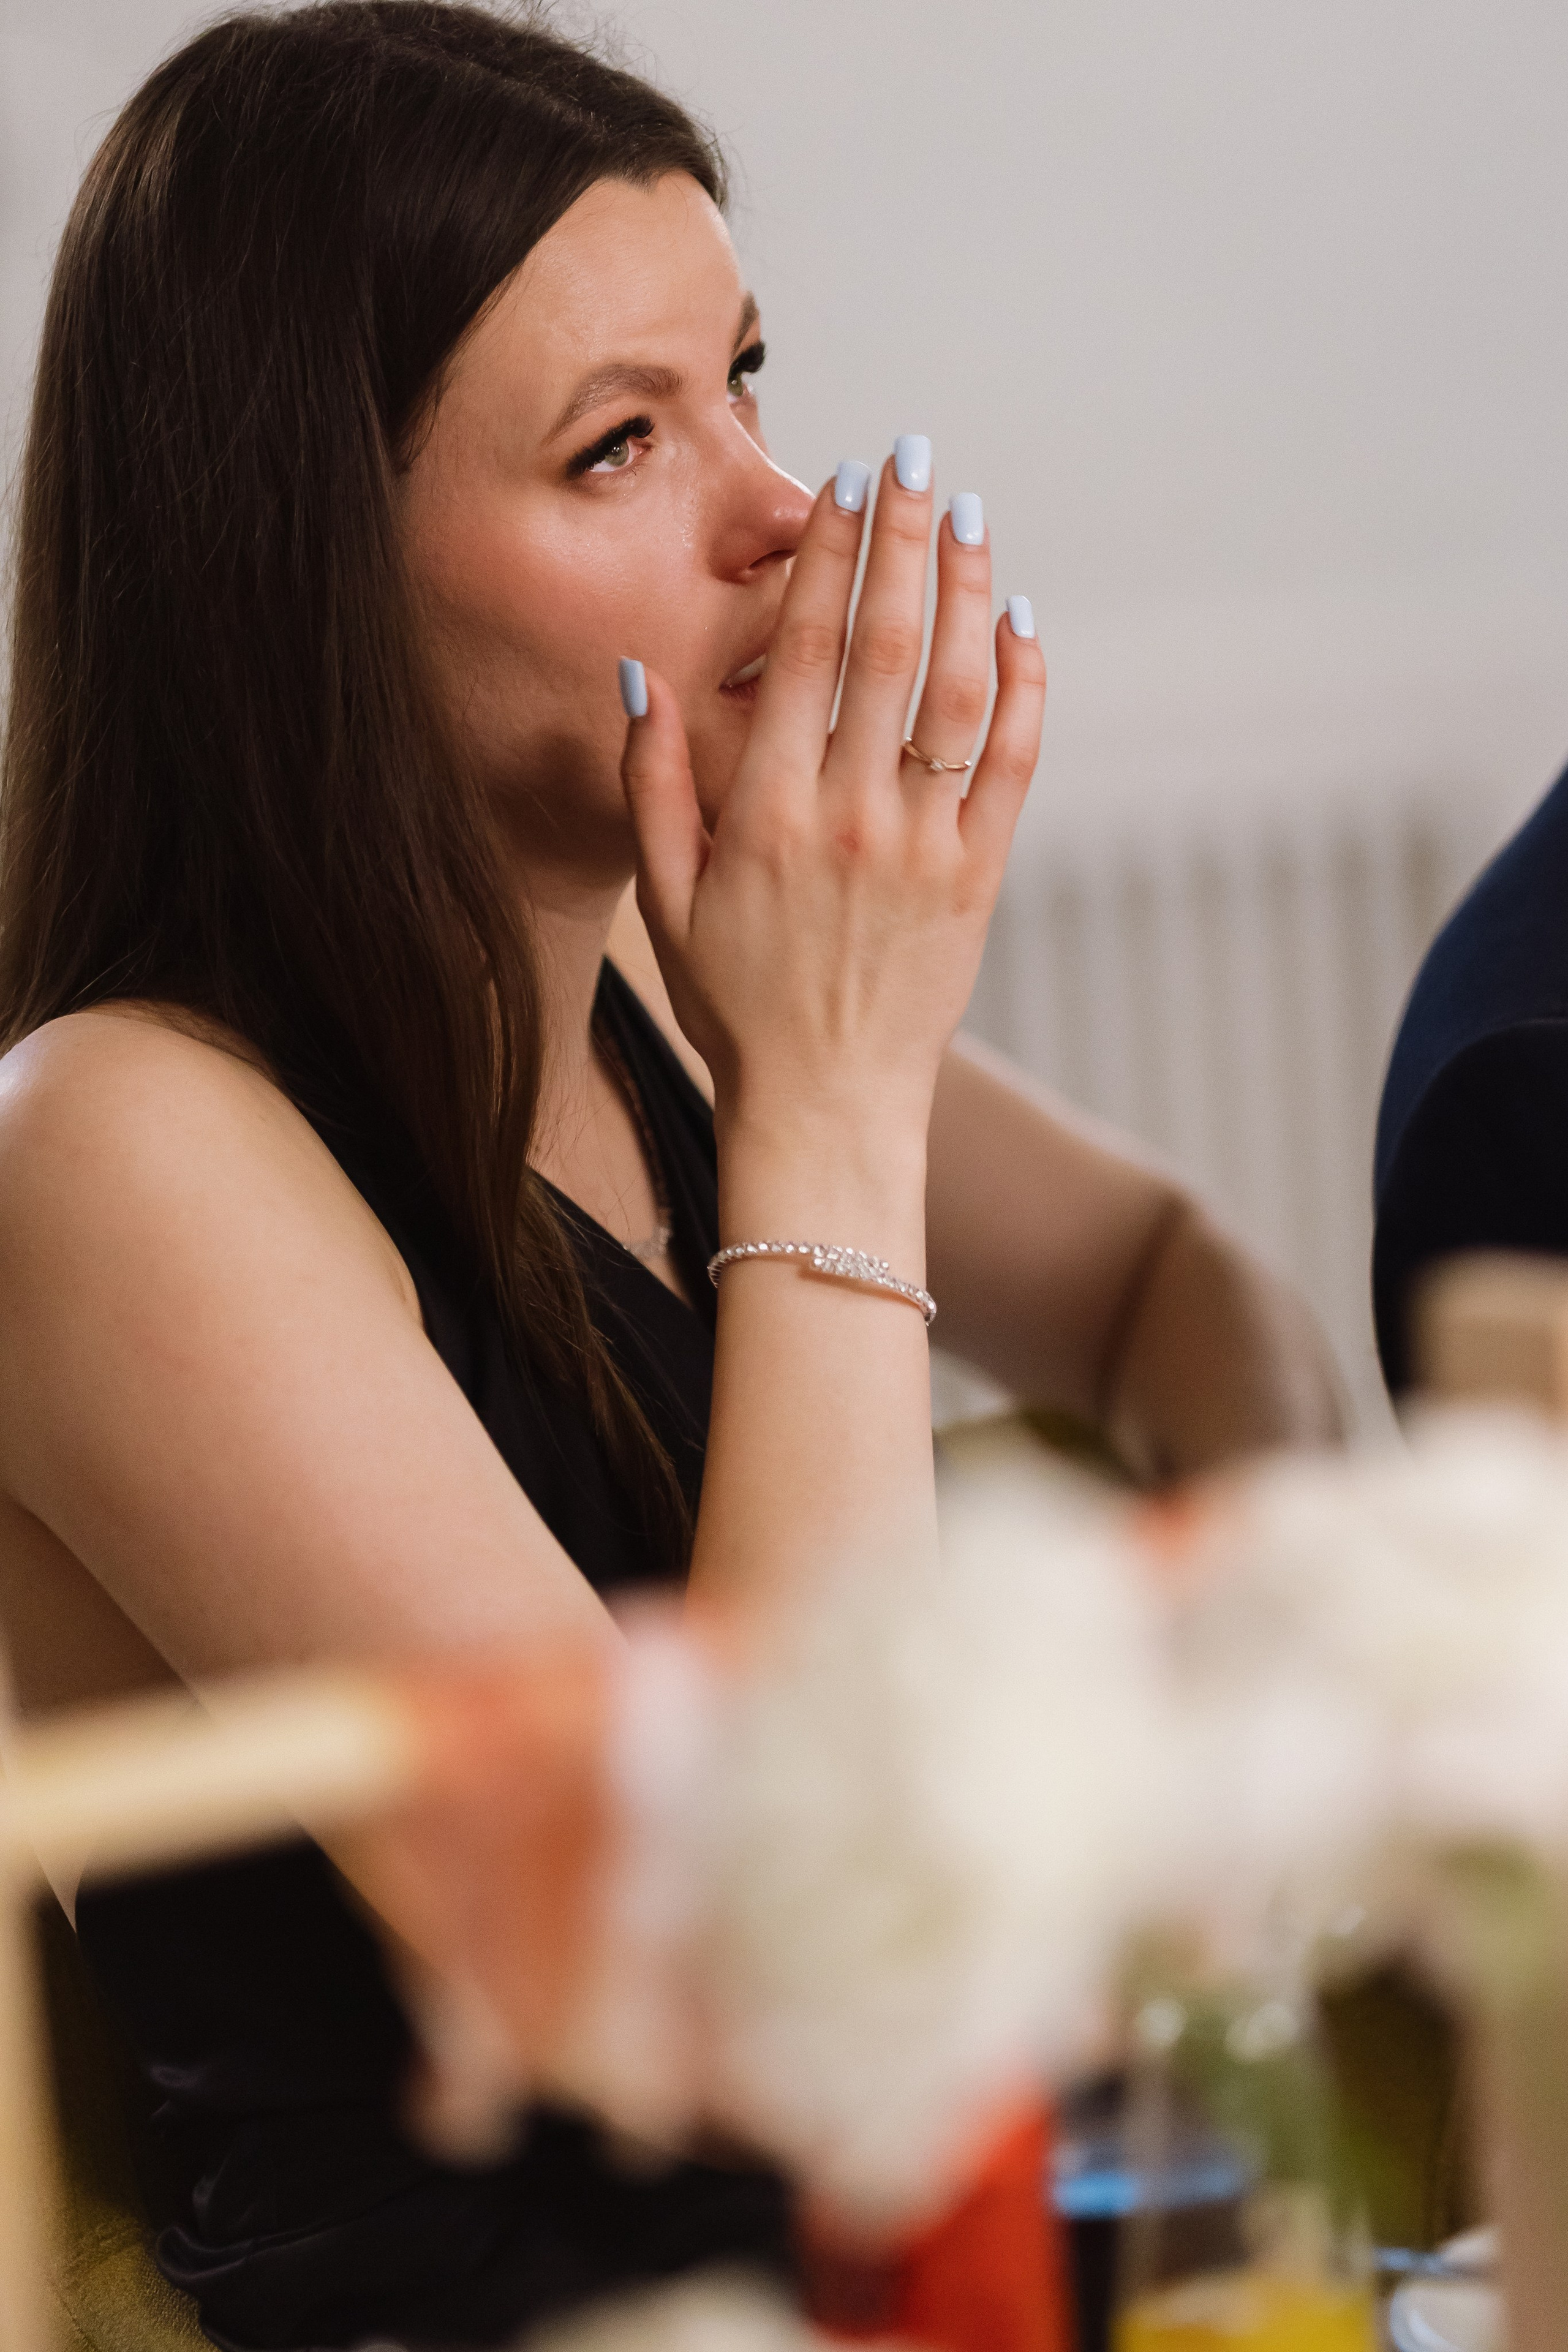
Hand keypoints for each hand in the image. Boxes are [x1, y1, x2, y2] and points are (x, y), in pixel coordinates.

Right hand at [620, 451, 1045, 1154]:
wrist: (824, 1106)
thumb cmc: (735, 1004)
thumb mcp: (666, 898)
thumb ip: (652, 783)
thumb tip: (642, 674)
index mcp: (766, 811)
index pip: (801, 650)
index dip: (827, 554)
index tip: (844, 482)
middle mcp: (849, 815)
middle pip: (883, 644)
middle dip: (901, 537)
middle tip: (915, 453)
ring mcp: (923, 845)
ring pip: (955, 689)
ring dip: (965, 590)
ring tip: (967, 512)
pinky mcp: (980, 878)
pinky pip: (1012, 763)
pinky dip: (1023, 686)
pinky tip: (1018, 620)